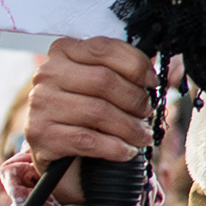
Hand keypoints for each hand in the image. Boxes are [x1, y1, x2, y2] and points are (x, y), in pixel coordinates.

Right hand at [23, 36, 153, 201]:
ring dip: (129, 127)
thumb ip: (128, 73)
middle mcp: (46, 74)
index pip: (103, 48)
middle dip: (134, 99)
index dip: (135, 65)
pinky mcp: (41, 135)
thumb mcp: (105, 88)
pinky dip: (114, 147)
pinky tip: (127, 151)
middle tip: (148, 112)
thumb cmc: (88, 115)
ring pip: (97, 111)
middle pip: (103, 80)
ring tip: (143, 136)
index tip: (152, 82)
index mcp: (63, 52)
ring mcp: (40, 104)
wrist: (61, 158)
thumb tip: (165, 71)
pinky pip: (87, 140)